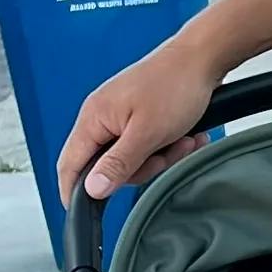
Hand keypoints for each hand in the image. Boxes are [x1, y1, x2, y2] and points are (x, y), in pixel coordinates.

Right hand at [58, 32, 217, 201]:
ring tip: (183, 140)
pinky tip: (188, 136)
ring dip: (163, 156)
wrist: (202, 57)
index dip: (74, 191)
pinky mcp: (141, 116)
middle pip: (108, 166)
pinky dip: (170, 145)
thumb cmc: (174, 85)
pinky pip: (149, 145)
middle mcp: (102, 117)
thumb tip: (92, 189)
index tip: (83, 213)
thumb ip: (118, 164)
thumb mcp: (147, 133)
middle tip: (165, 155)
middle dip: (142, 168)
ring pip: (134, 158)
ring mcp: (122, 116)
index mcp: (93, 118)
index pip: (70, 164)